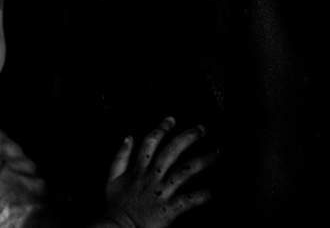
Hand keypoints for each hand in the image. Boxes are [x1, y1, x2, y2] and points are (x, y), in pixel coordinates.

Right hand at [102, 117, 216, 227]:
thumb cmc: (116, 206)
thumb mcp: (112, 179)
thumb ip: (120, 157)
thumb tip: (128, 136)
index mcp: (138, 170)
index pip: (150, 143)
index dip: (161, 128)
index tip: (172, 119)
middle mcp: (151, 178)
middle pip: (171, 151)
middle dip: (187, 137)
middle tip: (202, 129)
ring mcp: (161, 193)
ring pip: (184, 172)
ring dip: (202, 161)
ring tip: (217, 154)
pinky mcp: (168, 209)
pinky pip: (187, 200)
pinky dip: (201, 195)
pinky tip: (213, 191)